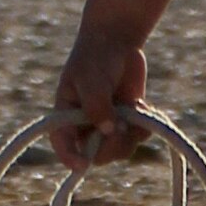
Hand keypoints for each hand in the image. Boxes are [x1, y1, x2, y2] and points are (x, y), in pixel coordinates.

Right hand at [50, 31, 148, 170]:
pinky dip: (143, 126)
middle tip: (123, 125)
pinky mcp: (127, 121)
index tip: (82, 166)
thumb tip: (109, 131)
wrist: (116, 39)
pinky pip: (137, 138)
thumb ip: (96, 105)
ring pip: (120, 149)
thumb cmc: (95, 56)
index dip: (70, 158)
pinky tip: (143, 106)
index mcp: (66, 115)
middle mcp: (85, 125)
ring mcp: (107, 125)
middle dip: (112, 145)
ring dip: (131, 134)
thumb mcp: (91, 78)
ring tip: (136, 110)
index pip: (63, 145)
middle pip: (96, 154)